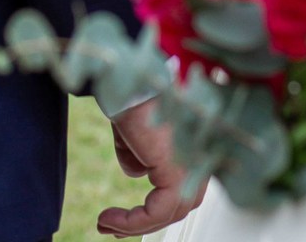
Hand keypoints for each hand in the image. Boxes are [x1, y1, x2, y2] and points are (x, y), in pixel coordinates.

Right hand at [98, 99, 204, 236]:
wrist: (128, 78)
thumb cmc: (132, 94)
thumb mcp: (136, 130)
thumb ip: (141, 154)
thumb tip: (141, 170)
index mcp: (194, 142)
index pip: (185, 186)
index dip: (158, 206)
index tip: (128, 218)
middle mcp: (199, 154)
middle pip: (180, 201)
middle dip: (148, 219)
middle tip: (117, 227)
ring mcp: (192, 163)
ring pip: (170, 209)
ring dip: (135, 224)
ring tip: (106, 224)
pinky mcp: (177, 170)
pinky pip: (158, 210)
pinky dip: (134, 221)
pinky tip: (109, 219)